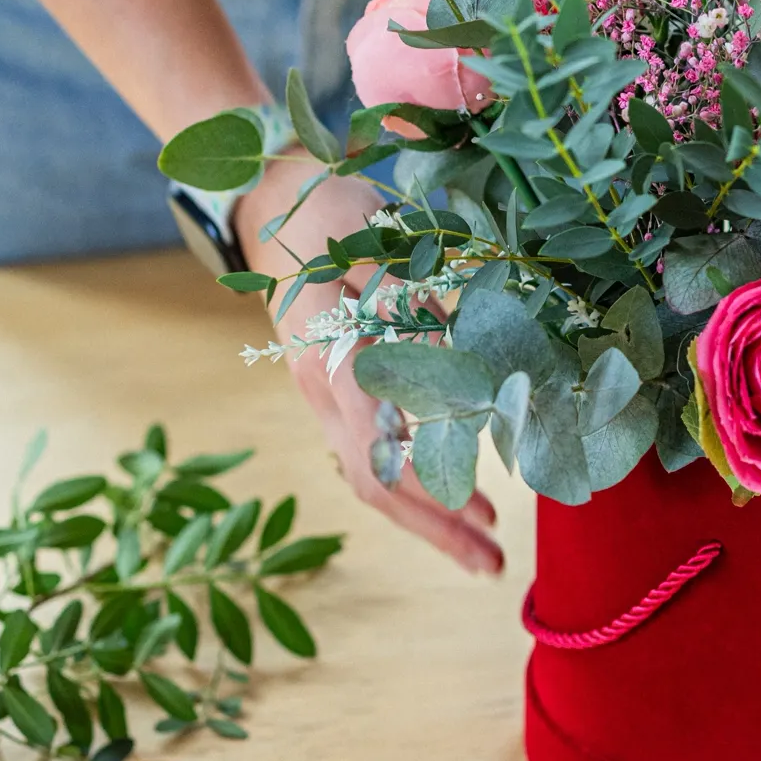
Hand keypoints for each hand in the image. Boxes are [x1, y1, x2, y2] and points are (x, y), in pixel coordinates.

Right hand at [232, 153, 502, 574]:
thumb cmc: (335, 209)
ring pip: (368, 474)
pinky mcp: (328, 386)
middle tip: (491, 564)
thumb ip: (428, 312)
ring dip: (426, 513)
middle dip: (435, 527)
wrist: (269, 196)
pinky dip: (409, 478)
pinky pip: (366, 451)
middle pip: (373, 482)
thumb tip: (481, 377)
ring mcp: (318, 392)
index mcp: (330, 356)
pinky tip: (447, 490)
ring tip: (482, 540)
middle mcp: (319, 386)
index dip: (432, 486)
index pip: (380, 445)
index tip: (483, 514)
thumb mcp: (388, 248)